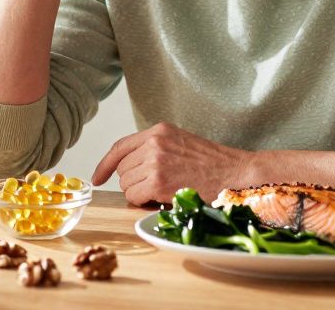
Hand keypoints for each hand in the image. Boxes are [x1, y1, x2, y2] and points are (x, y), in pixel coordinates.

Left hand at [92, 122, 254, 205]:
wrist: (237, 174)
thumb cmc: (214, 164)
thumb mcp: (181, 144)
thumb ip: (155, 149)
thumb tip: (131, 167)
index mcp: (159, 131)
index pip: (120, 146)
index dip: (105, 164)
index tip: (97, 178)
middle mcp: (153, 142)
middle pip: (122, 168)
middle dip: (133, 181)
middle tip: (156, 187)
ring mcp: (154, 161)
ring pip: (127, 184)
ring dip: (140, 193)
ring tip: (165, 191)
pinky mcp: (157, 181)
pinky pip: (134, 196)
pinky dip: (144, 202)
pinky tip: (163, 198)